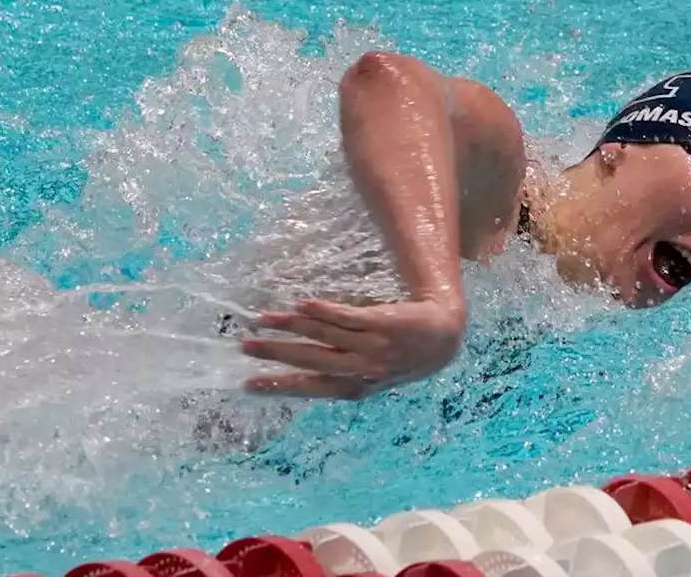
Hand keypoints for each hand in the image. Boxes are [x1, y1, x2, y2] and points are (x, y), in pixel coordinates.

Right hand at [240, 297, 465, 399]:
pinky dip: (324, 311)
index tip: (250, 385)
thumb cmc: (403, 357)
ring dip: (292, 326)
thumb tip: (298, 373)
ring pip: (325, 336)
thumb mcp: (372, 376)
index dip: (281, 386)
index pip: (312, 388)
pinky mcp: (383, 322)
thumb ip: (340, 376)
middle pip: (313, 361)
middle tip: (246, 347)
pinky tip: (302, 303)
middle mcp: (363, 369)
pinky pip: (348, 316)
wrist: (444, 336)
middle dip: (277, 354)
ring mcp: (374, 346)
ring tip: (263, 320)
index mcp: (357, 387)